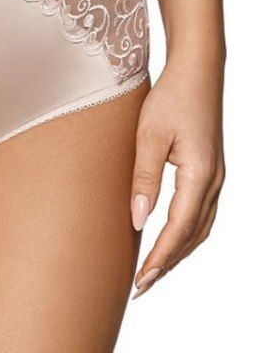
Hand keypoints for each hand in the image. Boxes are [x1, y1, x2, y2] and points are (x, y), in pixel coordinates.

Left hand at [130, 58, 224, 298]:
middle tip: (141, 284)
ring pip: (200, 227)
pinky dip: (186, 232)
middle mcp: (214, 181)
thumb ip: (144, 178)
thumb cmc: (171, 96)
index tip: (141, 280)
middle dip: (168, 262)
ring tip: (153, 269)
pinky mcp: (210, 169)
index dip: (160, 257)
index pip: (179, 229)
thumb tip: (138, 221)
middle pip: (193, 235)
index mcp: (200, 174)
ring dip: (178, 250)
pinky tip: (168, 236)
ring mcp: (216, 176)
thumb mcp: (149, 134)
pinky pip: (201, 212)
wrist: (197, 70)